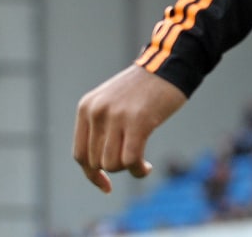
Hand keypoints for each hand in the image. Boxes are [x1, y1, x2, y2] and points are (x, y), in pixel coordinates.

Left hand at [72, 65, 187, 192]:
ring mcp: (117, 116)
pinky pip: (131, 159)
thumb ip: (100, 127)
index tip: (106, 184)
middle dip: (115, 169)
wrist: (171, 66)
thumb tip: (97, 167)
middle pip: (97, 162)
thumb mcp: (112, 102)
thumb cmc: (145, 89)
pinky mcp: (138, 121)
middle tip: (133, 162)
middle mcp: (97, 111)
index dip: (92, 175)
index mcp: (87, 107)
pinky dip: (138, 170)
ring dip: (127, 169)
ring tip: (141, 163)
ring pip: (113, 164)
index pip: (80, 155)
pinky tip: (147, 168)